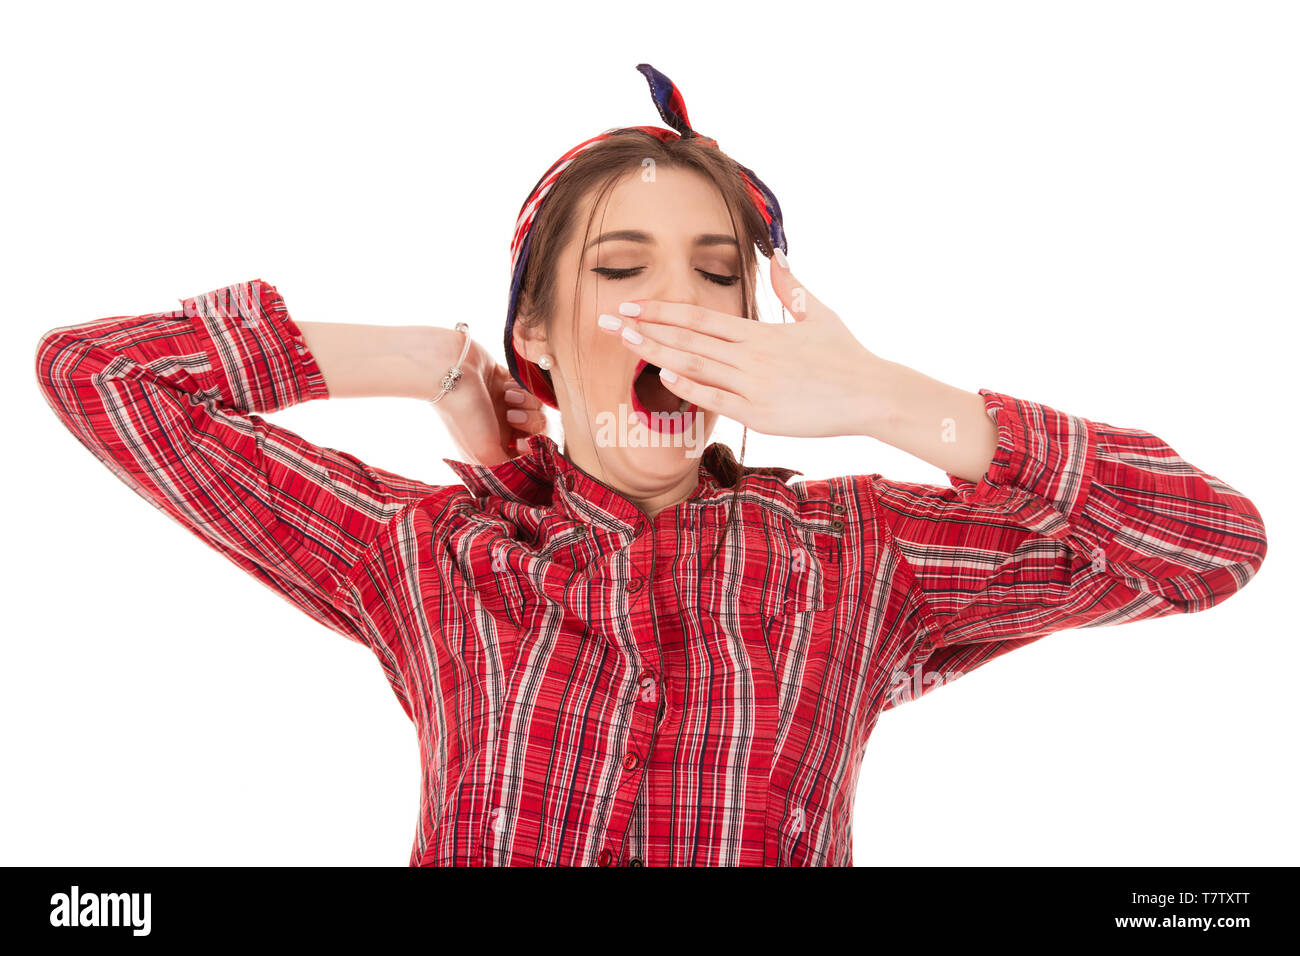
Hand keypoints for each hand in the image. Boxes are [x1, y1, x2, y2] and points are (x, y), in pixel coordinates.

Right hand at [432, 334, 547, 464]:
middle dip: (530, 422)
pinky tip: (505, 386)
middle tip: (512, 416)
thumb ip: (510, 467)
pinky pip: (531, 389)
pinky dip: (522, 388)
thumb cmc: (467, 414)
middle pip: (537, 431)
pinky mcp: (509, 386)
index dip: (532, 449)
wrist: (452, 370)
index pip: (527, 456)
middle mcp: (500, 430)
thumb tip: (531, 467)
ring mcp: (505, 406)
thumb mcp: (486, 454)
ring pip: (537, 409)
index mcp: (493, 449)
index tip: (521, 442)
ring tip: (508, 397)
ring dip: (526, 402)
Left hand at [602, 255, 887, 437]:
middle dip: (644, 330)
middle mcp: (751, 355)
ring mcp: (754, 385)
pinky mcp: (761, 414)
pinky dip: (690, 387)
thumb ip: (790, 286)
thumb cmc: (846, 356)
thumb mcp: (818, 313)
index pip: (699, 317)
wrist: (872, 393)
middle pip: (687, 339)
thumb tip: (776, 254)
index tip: (630, 305)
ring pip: (695, 365)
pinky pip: (717, 398)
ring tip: (623, 343)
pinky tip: (663, 376)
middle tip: (606, 320)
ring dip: (656, 354)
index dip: (660, 311)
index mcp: (758, 332)